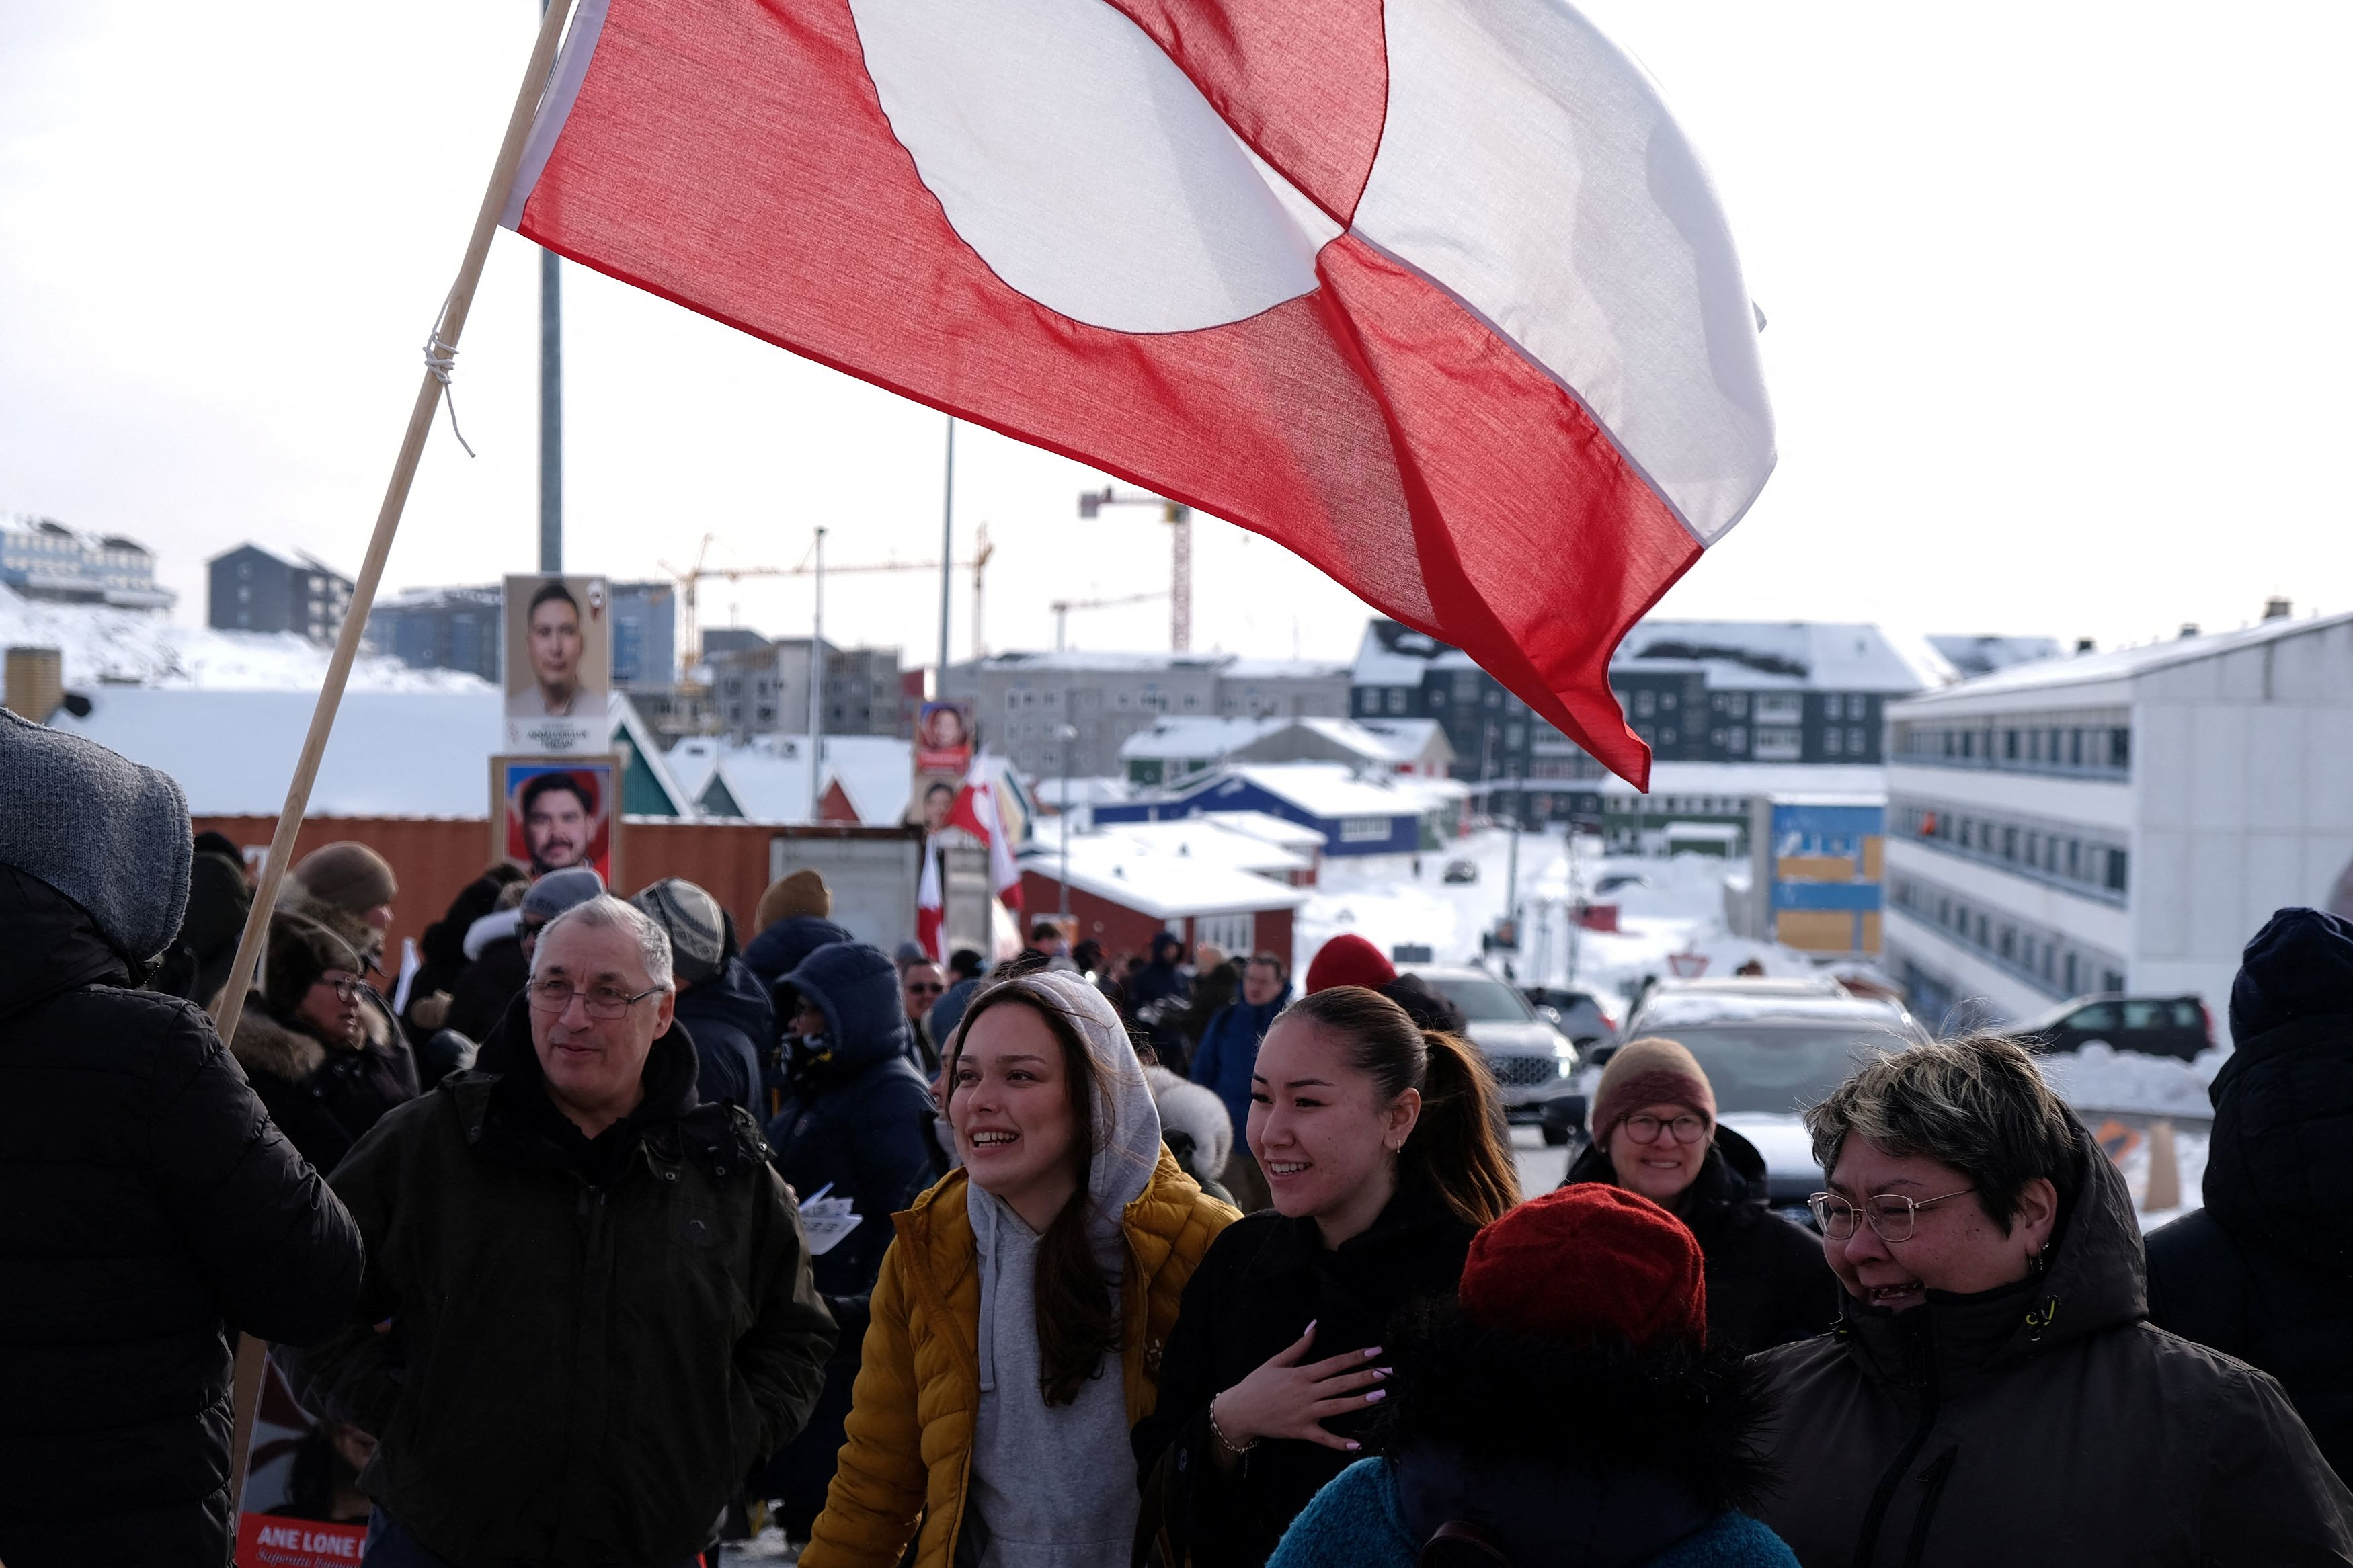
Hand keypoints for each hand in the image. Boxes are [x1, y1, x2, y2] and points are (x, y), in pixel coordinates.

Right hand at [1211, 1321, 1389, 1453]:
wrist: (1240, 1411)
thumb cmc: (1257, 1384)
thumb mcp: (1276, 1361)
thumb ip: (1299, 1346)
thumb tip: (1315, 1326)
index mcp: (1302, 1373)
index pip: (1335, 1363)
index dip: (1357, 1356)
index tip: (1376, 1351)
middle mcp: (1306, 1392)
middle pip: (1341, 1383)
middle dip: (1366, 1376)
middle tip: (1388, 1373)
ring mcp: (1305, 1413)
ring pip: (1337, 1406)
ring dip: (1359, 1401)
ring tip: (1380, 1396)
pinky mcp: (1301, 1431)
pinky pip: (1324, 1438)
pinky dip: (1340, 1443)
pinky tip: (1358, 1445)